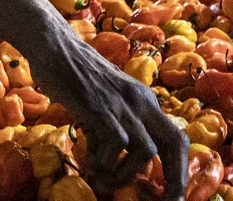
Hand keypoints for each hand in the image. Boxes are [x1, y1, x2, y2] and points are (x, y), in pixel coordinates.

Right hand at [28, 24, 188, 199]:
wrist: (54, 45)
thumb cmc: (73, 75)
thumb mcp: (103, 102)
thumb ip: (112, 129)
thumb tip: (111, 166)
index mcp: (145, 101)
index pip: (176, 138)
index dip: (178, 169)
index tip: (171, 194)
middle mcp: (140, 101)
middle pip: (174, 143)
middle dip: (174, 179)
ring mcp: (122, 104)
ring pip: (146, 151)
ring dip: (126, 174)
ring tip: (104, 177)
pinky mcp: (101, 107)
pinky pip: (117, 144)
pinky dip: (105, 161)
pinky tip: (90, 162)